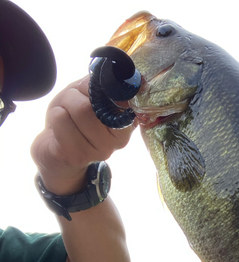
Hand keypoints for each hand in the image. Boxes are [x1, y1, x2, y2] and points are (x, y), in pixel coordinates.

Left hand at [31, 75, 134, 194]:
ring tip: (65, 114)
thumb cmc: (74, 118)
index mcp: (126, 124)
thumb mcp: (90, 96)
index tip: (94, 90)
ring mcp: (98, 151)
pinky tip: (59, 126)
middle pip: (95, 103)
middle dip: (76, 94)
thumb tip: (110, 71)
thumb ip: (102, 85)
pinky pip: (61, 119)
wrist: (55, 150)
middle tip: (73, 103)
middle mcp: (117, 142)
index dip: (103, 86)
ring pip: (79, 109)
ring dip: (64, 104)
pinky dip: (55, 114)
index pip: (122, 98)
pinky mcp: (76, 156)